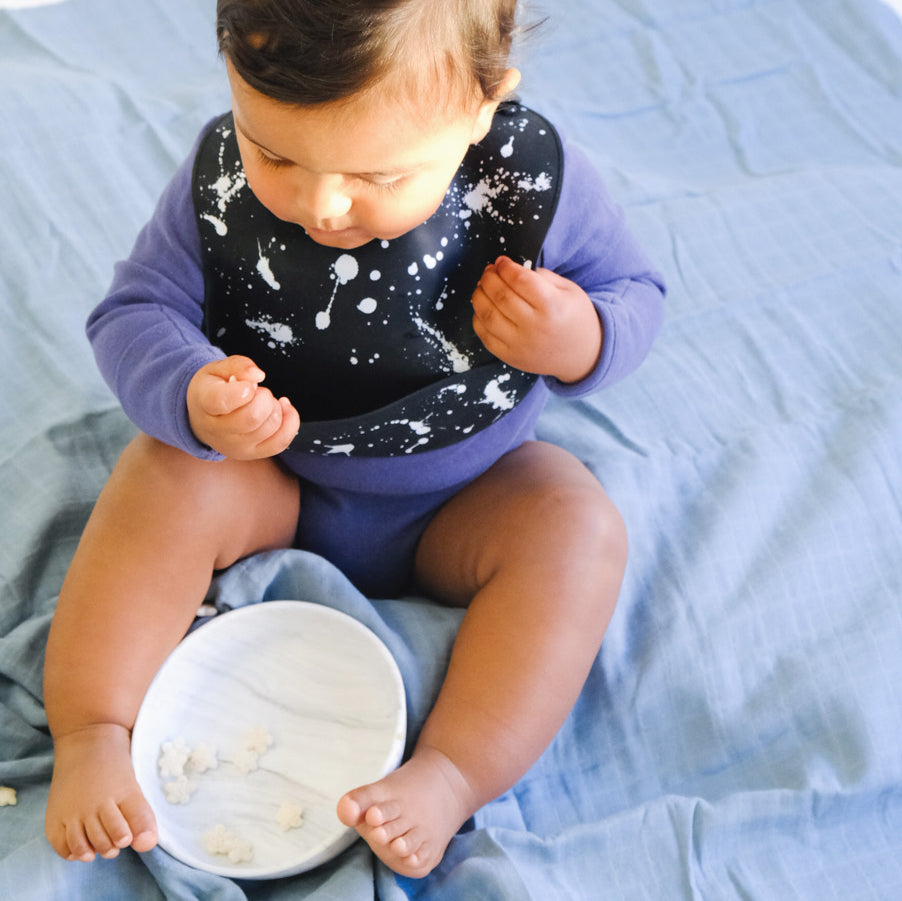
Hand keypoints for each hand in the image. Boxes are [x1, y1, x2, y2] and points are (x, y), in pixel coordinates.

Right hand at [187, 356, 299, 458]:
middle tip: (258, 391)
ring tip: (264, 401)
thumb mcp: (216, 369)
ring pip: (269, 427)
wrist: (202, 419)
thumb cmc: (212, 391)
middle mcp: (218, 431)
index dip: (242, 390)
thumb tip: (258, 375)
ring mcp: (236, 446)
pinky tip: (283, 408)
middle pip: (252, 417)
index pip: (221, 401)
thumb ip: (237, 365)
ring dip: (275, 408)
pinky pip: (281, 442)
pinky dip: (290, 422)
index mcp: (205, 404)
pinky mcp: (253, 454)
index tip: (249, 385)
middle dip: (264, 397)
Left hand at [471, 256, 601, 383]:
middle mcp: (534, 326)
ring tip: (483, 286)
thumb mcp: (570, 291)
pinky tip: (483, 307)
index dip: (505, 267)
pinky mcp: (510, 357)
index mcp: (552, 306)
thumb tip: (512, 268)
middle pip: (500, 295)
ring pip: (487, 314)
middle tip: (489, 271)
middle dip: (489, 277)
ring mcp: (520, 344)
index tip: (501, 261)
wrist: (582, 355)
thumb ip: (543, 276)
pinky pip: (485, 335)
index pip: (519, 280)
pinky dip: (478, 318)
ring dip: (479, 295)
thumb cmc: (575, 319)